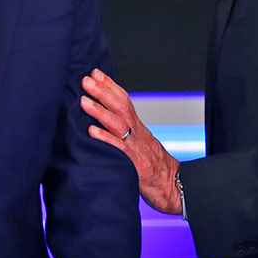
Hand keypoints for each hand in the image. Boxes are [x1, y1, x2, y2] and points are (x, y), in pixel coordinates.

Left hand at [81, 68, 181, 214]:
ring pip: (119, 124)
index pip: (124, 100)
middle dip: (103, 91)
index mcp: (138, 127)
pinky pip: (119, 149)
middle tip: (86, 79)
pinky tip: (91, 132)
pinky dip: (106, 139)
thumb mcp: (140, 144)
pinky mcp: (135, 164)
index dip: (110, 85)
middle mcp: (138, 133)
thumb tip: (103, 121)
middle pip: (121, 107)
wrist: (174, 186)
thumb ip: (125, 132)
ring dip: (100, 111)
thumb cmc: (154, 166)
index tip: (95, 72)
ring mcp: (137, 147)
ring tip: (83, 101)